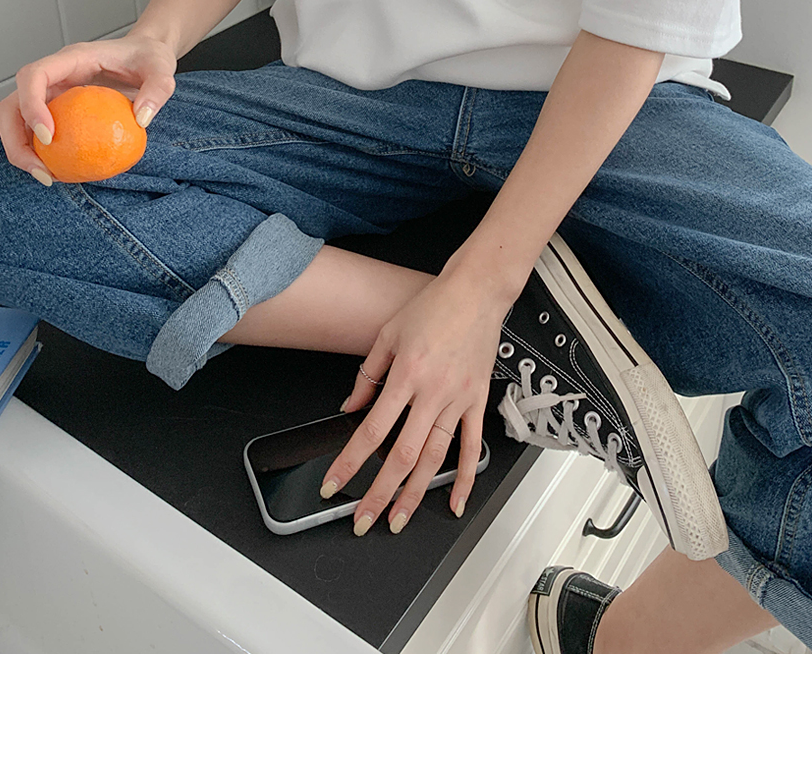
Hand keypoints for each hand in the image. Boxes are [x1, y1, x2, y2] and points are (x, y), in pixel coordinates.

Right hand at [0, 33, 177, 184]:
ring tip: (48, 177)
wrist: (144, 54)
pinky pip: (34, 132)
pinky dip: (38, 154)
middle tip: (42, 170)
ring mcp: (49, 92)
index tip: (49, 137)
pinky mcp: (53, 108)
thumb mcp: (161, 67)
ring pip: (14, 121)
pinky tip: (61, 173)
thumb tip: (141, 119)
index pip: (34, 75)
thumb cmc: (148, 57)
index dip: (31, 105)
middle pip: (10, 104)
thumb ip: (157, 89)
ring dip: (21, 152)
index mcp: (71, 58)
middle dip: (14, 140)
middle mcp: (53, 75)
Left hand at [319, 263, 514, 535]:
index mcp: (406, 375)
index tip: (334, 484)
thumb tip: (350, 404)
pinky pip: (472, 447)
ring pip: (434, 458)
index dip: (350, 462)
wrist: (476, 292)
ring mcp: (458, 400)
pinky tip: (456, 502)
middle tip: (363, 519)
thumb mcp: (388, 333)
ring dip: (415, 494)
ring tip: (399, 519)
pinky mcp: (478, 401)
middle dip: (380, 493)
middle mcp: (433, 393)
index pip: (371, 430)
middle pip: (402, 455)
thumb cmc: (434, 306)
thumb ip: (367, 373)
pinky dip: (465, 478)